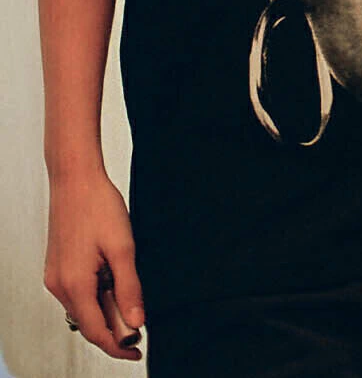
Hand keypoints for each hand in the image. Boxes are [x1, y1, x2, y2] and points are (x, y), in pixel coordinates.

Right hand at [44, 168, 144, 360]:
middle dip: (113, 328)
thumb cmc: (98, 206)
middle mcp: (59, 286)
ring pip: (82, 308)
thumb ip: (129, 288)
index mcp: (74, 285)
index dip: (117, 345)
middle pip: (88, 322)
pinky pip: (77, 293)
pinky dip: (95, 295)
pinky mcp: (57, 268)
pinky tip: (111, 280)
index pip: (96, 331)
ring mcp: (55, 277)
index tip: (136, 350)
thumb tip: (136, 321)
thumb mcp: (123, 248)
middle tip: (139, 323)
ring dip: (105, 310)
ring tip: (127, 295)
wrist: (76, 179)